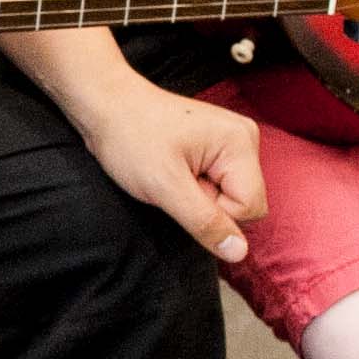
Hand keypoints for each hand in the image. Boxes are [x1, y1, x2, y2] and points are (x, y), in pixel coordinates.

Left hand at [70, 77, 265, 264]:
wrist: (108, 105)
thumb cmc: (131, 139)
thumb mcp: (165, 187)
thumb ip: (205, 222)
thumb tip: (240, 253)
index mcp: (241, 143)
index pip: (250, 209)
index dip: (213, 213)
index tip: (180, 188)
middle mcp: (246, 138)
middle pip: (245, 203)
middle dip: (208, 203)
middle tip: (174, 180)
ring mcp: (234, 140)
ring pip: (231, 196)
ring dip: (200, 196)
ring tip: (173, 172)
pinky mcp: (220, 146)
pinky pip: (220, 184)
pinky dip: (197, 186)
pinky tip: (176, 168)